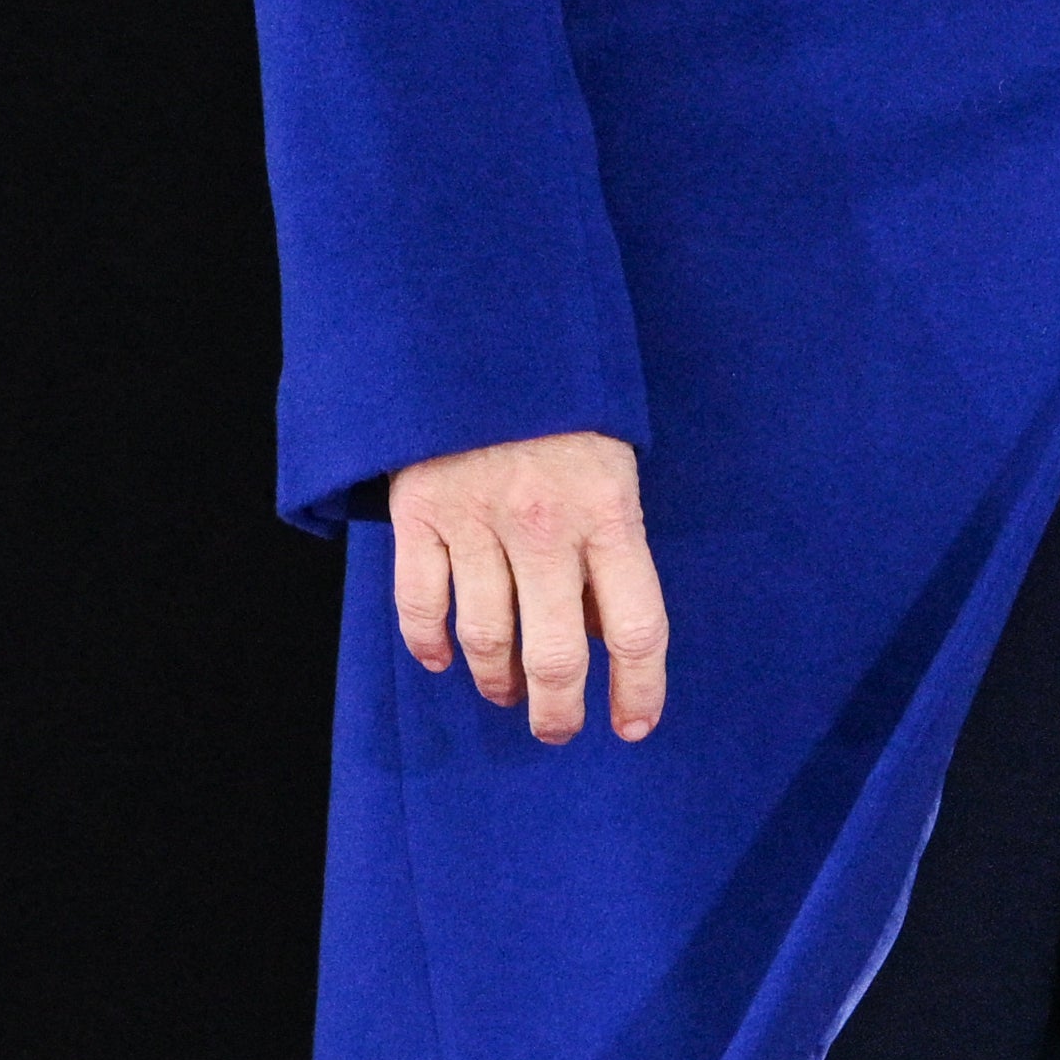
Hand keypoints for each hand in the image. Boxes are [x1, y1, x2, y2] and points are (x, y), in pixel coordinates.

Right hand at [392, 430, 670, 743]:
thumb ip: (610, 547)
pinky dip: (428, 644)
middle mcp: (545, 525)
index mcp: (608, 510)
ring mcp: (478, 521)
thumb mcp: (612, 465)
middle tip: (556, 728)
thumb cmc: (564, 407)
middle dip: (557, 709)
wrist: (484, 330)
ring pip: (485, 637)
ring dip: (496, 680)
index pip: (636, 627)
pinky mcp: (420, 513)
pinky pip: (420, 603)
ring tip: (506, 690)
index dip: (639, 689)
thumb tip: (602, 637)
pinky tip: (442, 659)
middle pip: (555, 653)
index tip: (632, 725)